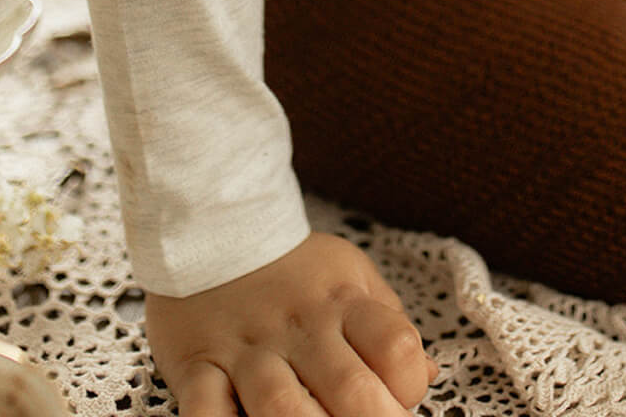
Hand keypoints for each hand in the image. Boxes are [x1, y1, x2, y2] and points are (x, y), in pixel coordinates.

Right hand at [144, 231, 439, 416]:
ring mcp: (248, 350)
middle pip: (349, 389)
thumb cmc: (294, 266)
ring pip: (282, 406)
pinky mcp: (198, 367)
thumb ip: (388, 325)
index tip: (403, 401)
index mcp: (344, 303)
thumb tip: (427, 375)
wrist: (213, 227)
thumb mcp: (351, 275)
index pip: (396, 346)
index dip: (409, 384)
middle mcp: (301, 328)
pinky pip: (205, 410)